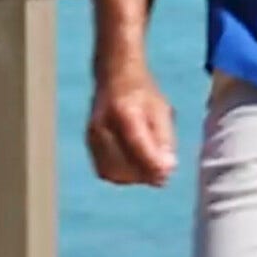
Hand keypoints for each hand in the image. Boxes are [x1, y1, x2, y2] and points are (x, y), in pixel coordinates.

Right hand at [86, 68, 177, 185]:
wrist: (114, 78)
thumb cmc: (143, 93)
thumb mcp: (162, 110)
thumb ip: (165, 139)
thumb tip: (168, 168)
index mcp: (124, 110)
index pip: (136, 142)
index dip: (152, 162)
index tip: (168, 173)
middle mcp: (103, 125)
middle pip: (121, 163)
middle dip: (144, 174)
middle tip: (163, 174)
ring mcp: (92, 136)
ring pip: (112, 171)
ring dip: (134, 177)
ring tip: (151, 171)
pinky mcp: (89, 145)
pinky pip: (104, 170)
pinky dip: (122, 175)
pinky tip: (136, 169)